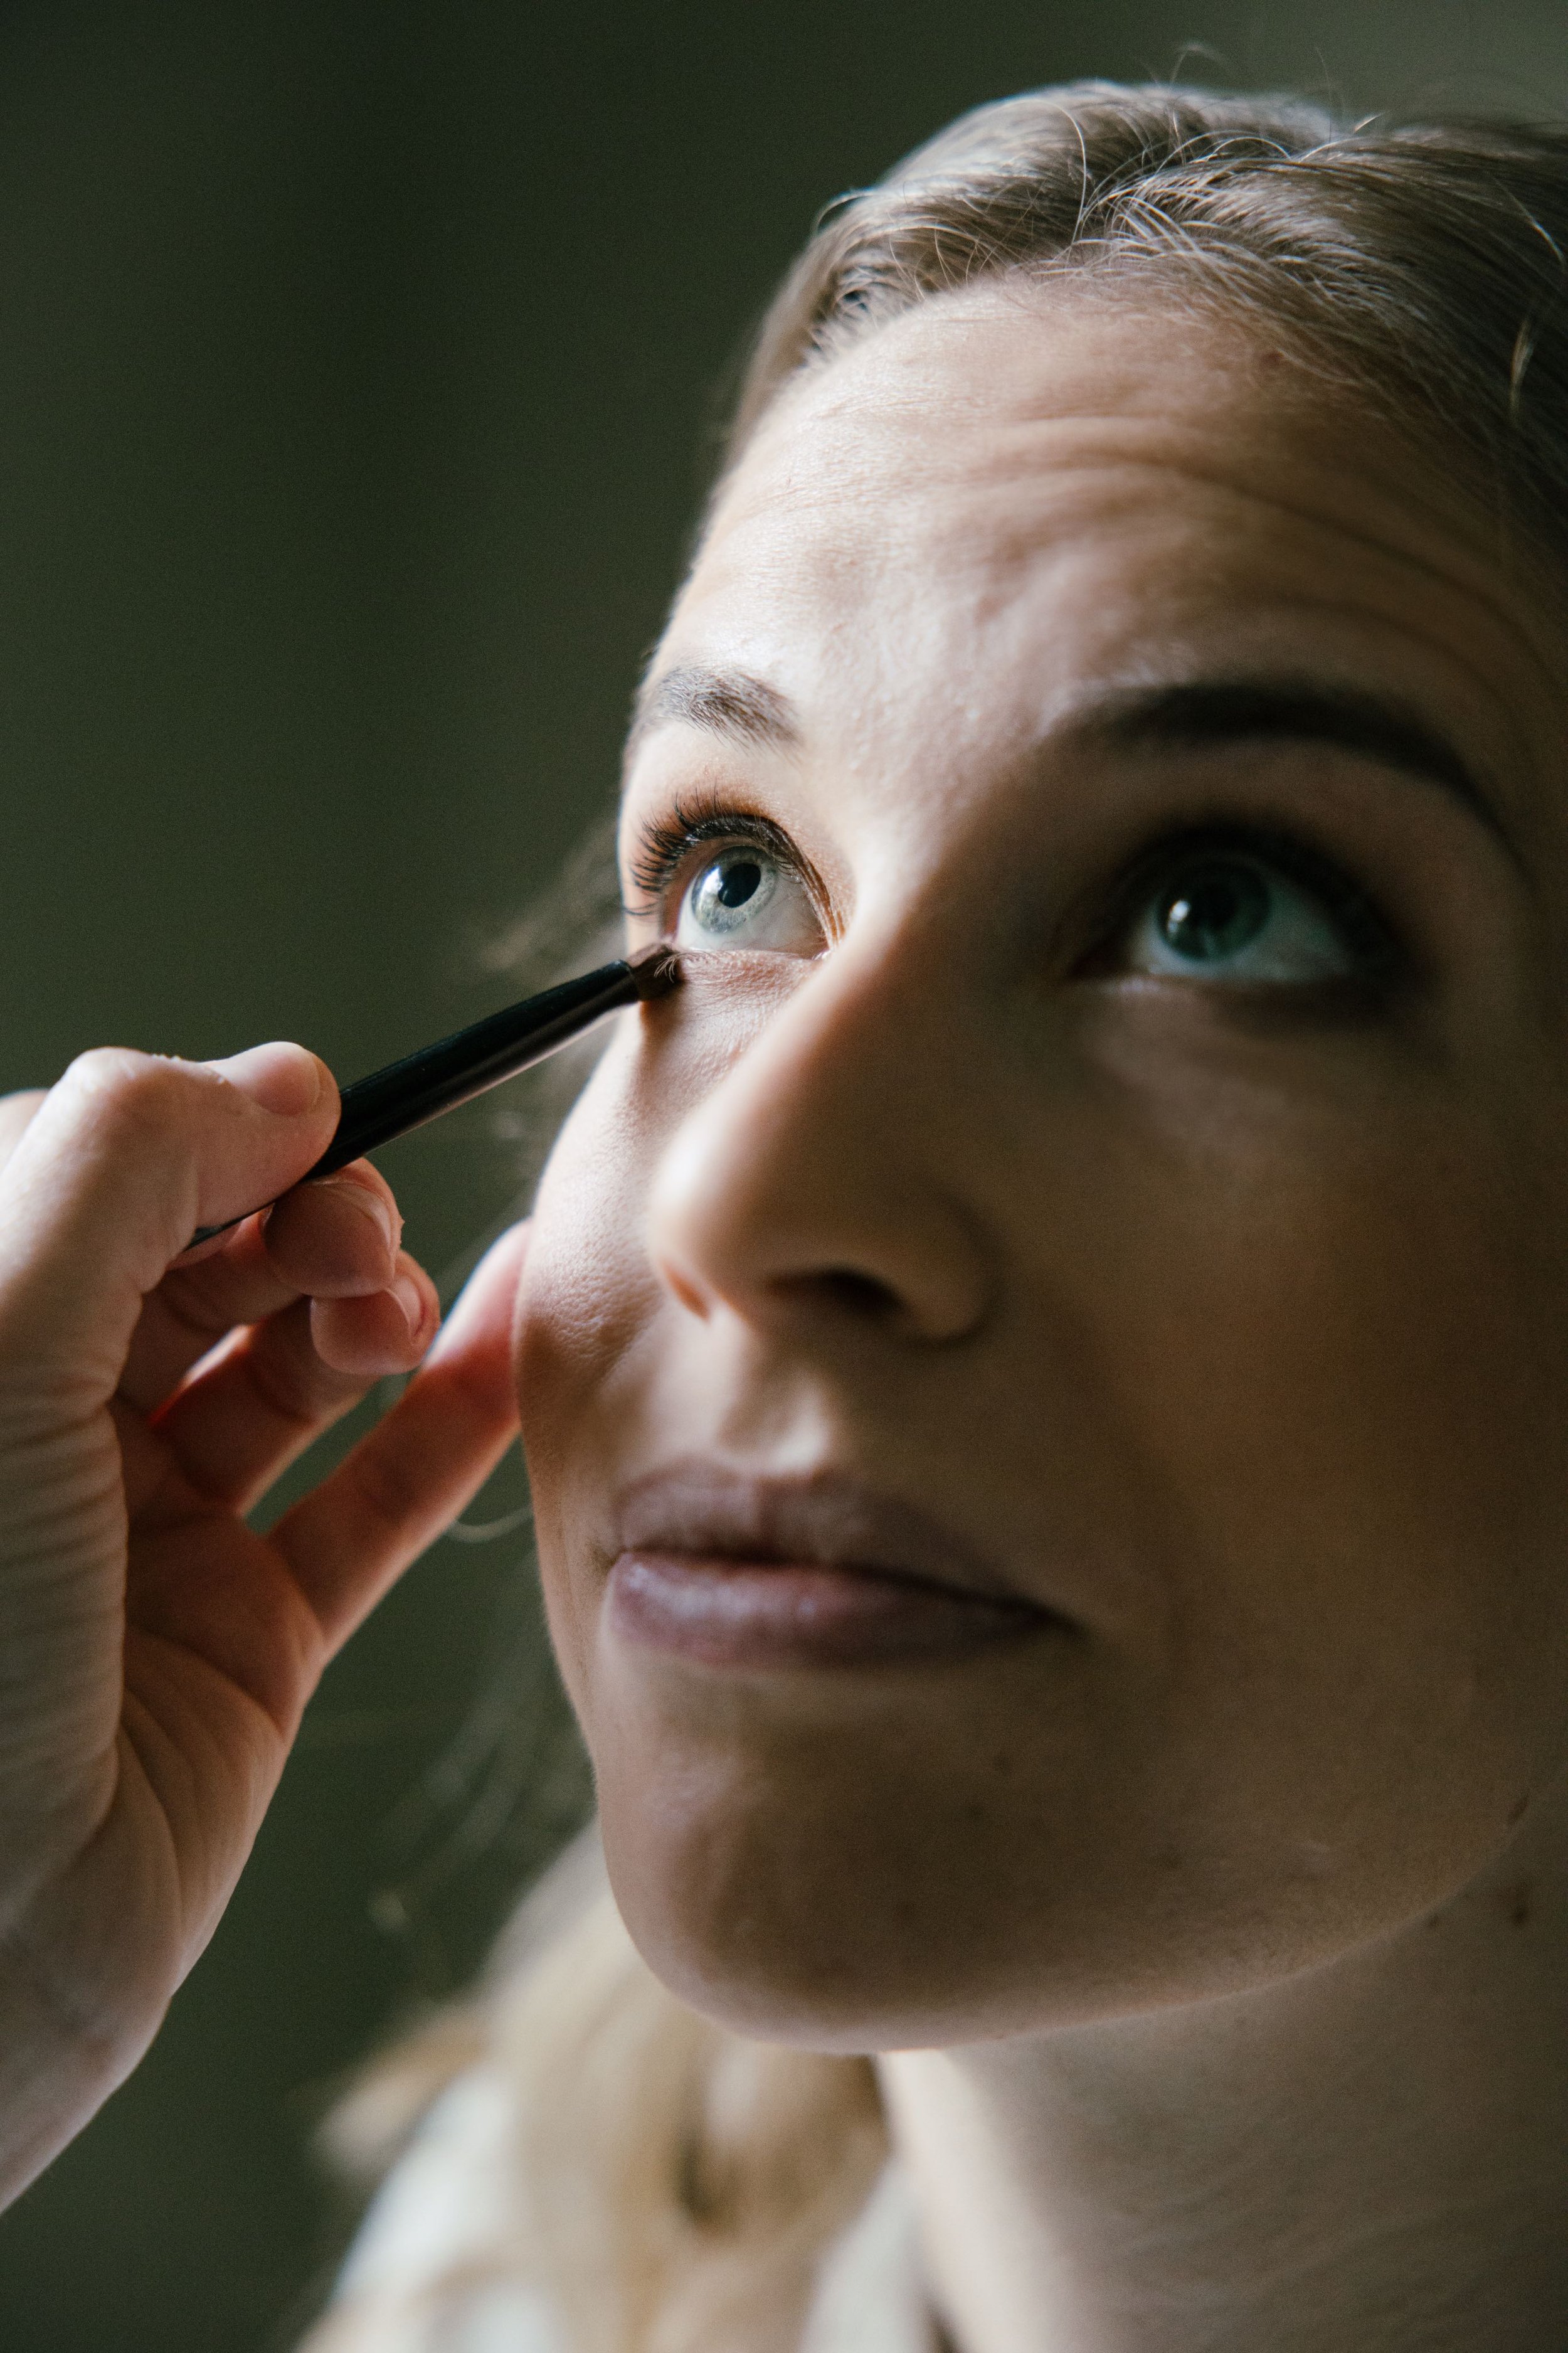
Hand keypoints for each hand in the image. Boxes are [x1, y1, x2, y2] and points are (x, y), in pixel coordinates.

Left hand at [0, 1042, 524, 2202]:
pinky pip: (365, 1506)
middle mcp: (34, 1430)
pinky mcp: (237, 1644)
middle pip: (203, 1256)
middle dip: (302, 1216)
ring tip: (398, 1307)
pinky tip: (503, 1333)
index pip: (92, 1168)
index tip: (300, 1124)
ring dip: (369, 1304)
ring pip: (286, 1368)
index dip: (206, 1132)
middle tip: (353, 1242)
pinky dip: (446, 1420)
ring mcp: (137, 1540)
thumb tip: (280, 1083)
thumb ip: (127, 1166)